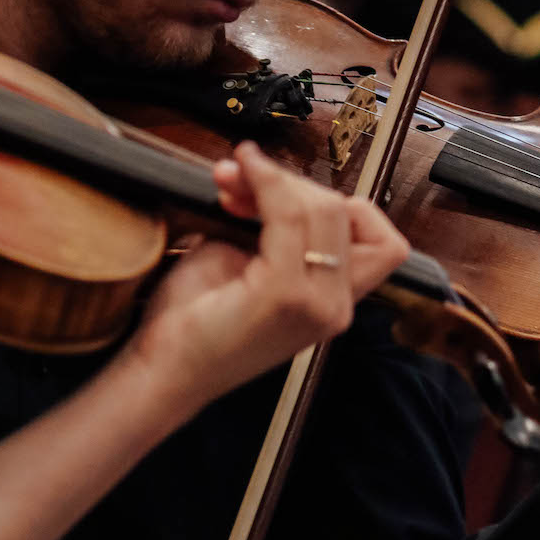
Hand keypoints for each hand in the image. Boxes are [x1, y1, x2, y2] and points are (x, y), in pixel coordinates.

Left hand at [125, 142, 408, 408]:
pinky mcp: (284, 296)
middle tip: (242, 176)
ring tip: (232, 179)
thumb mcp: (246, 260)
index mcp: (332, 299)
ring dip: (276, 181)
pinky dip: (264, 189)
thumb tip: (258, 168)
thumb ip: (271, 221)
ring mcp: (316, 304)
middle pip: (345, 211)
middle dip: (293, 180)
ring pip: (323, 209)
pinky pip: (289, 219)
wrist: (163, 371)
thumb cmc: (196, 320)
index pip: (375, 235)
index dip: (337, 202)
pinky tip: (232, 184)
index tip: (283, 193)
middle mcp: (335, 306)